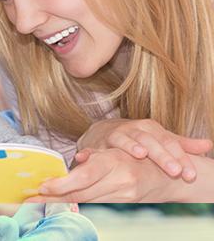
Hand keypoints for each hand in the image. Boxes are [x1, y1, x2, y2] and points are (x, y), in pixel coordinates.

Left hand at [26, 148, 182, 202]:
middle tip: (30, 200)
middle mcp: (120, 180)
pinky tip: (61, 205)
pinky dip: (77, 204)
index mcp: (114, 161)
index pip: (82, 177)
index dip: (60, 185)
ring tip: (38, 203)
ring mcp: (123, 195)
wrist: (169, 173)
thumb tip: (79, 159)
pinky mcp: (125, 203)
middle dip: (54, 197)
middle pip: (81, 193)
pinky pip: (96, 205)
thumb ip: (95, 155)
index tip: (42, 187)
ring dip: (61, 202)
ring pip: (86, 201)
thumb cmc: (138, 154)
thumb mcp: (117, 147)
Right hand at [78, 119, 211, 181]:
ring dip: (136, 147)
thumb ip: (182, 144)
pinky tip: (124, 154)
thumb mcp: (159, 140)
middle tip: (176, 171)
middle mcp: (137, 129)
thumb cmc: (135, 138)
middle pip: (154, 142)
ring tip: (142, 154)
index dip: (182, 159)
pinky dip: (116, 147)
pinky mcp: (102, 141)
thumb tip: (208, 145)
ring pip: (131, 140)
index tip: (191, 176)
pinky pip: (110, 144)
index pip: (172, 144)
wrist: (102, 132)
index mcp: (154, 129)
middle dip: (164, 157)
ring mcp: (120, 133)